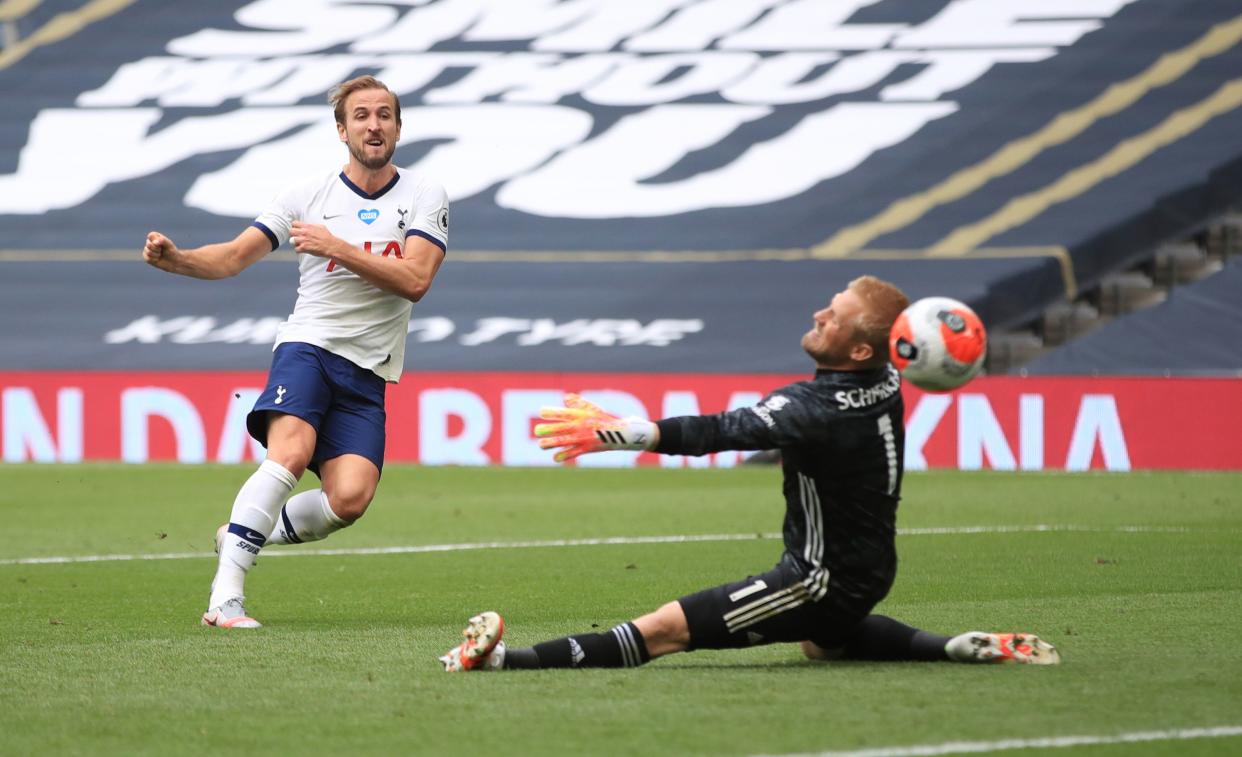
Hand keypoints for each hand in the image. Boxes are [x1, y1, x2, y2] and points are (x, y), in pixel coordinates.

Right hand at [143, 231, 177, 268]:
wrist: (173, 262)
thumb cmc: (171, 251)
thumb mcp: (169, 245)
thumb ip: (162, 240)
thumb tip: (155, 242)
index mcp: (155, 236)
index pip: (151, 235)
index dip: (155, 241)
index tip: (161, 244)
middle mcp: (150, 241)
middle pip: (148, 244)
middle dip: (157, 249)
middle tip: (162, 250)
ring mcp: (147, 249)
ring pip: (148, 252)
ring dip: (156, 255)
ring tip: (160, 254)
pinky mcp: (146, 256)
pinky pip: (147, 259)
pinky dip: (154, 260)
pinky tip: (157, 259)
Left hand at [290, 221, 343, 257]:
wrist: (331, 246)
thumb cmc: (327, 237)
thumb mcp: (321, 227)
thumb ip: (312, 226)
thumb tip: (310, 225)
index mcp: (307, 227)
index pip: (294, 223)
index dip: (294, 226)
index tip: (296, 229)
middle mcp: (304, 233)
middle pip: (291, 231)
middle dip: (293, 234)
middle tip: (297, 237)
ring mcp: (303, 240)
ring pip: (291, 241)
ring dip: (295, 243)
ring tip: (300, 244)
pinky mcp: (304, 248)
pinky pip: (296, 249)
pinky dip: (298, 250)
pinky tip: (302, 249)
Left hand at [534, 393, 656, 462]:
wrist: (620, 433)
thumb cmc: (603, 419)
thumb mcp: (592, 408)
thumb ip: (578, 403)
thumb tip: (565, 398)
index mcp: (580, 415)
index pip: (564, 412)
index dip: (552, 412)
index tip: (542, 412)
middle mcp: (580, 426)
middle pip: (561, 428)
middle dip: (548, 429)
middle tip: (537, 430)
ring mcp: (583, 438)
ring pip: (564, 441)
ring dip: (551, 443)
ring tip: (541, 444)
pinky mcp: (587, 449)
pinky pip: (573, 453)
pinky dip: (564, 455)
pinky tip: (555, 457)